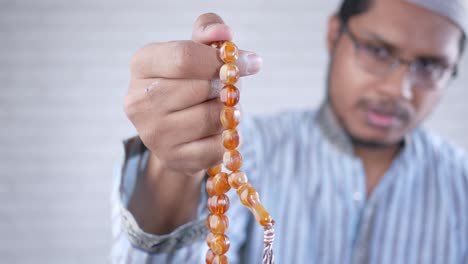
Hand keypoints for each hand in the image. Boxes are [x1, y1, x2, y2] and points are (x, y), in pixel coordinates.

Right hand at [124, 13, 262, 176]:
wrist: (180, 128)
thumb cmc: (191, 82)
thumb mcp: (198, 50)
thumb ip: (210, 31)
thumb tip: (224, 34)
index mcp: (142, 64)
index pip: (185, 57)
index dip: (222, 60)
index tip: (250, 63)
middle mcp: (138, 100)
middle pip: (201, 88)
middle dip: (226, 88)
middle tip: (230, 90)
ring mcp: (152, 133)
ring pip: (212, 118)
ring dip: (228, 113)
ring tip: (222, 109)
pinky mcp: (171, 158)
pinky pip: (216, 147)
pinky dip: (227, 138)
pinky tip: (218, 131)